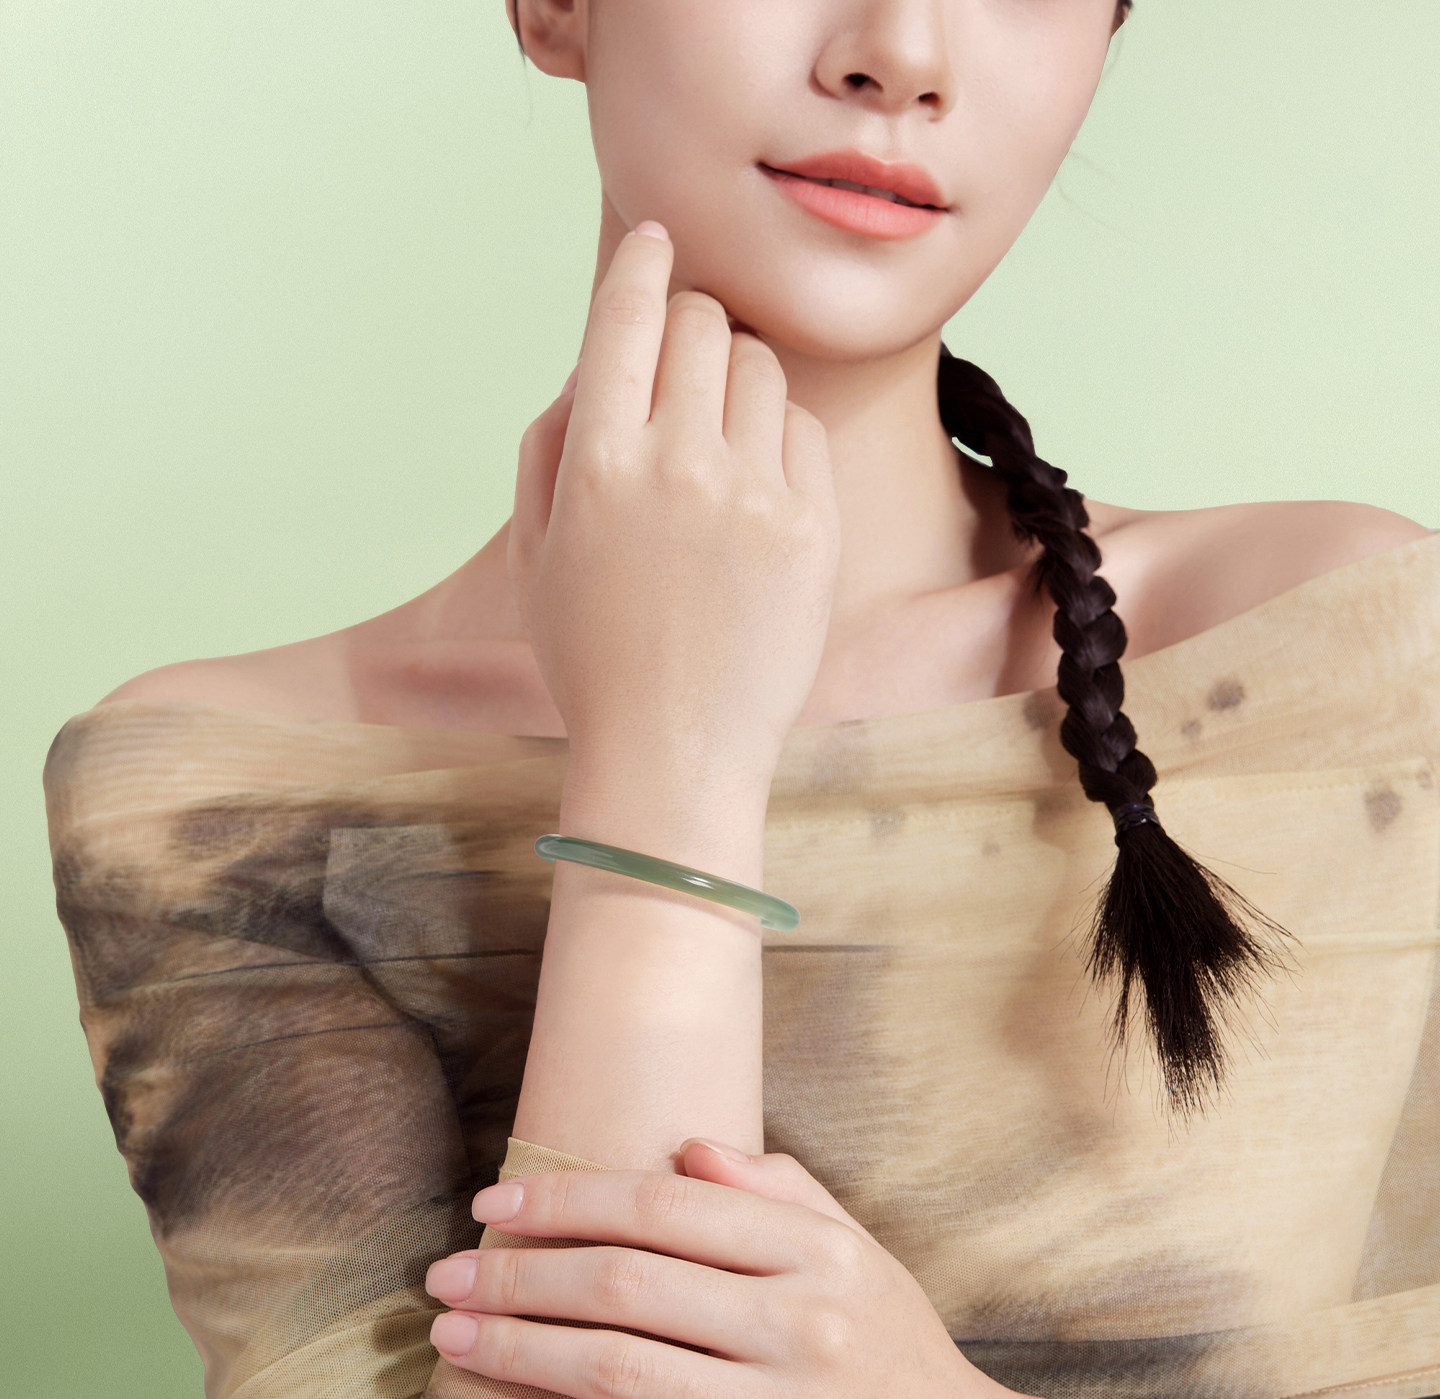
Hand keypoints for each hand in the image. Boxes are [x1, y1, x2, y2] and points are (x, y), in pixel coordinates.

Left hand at [424, 1140, 1008, 1398]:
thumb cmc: (896, 1345)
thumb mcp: (856, 1252)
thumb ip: (778, 1192)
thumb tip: (686, 1149)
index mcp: (816, 1249)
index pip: (666, 1207)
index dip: (570, 1199)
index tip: (493, 1203)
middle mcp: (802, 1320)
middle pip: (630, 1281)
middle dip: (523, 1273)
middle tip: (441, 1275)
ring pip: (624, 1366)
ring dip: (522, 1346)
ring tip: (449, 1334)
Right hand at [505, 221, 840, 787]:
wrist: (675, 752)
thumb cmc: (592, 655)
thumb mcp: (535, 550)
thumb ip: (551, 441)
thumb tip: (595, 364)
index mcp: (597, 464)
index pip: (624, 316)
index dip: (640, 262)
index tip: (655, 238)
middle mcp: (678, 465)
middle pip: (701, 323)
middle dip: (688, 325)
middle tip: (682, 366)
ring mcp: (754, 496)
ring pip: (759, 366)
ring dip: (735, 379)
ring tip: (717, 442)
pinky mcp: (814, 529)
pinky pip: (802, 431)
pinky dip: (777, 438)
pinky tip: (755, 490)